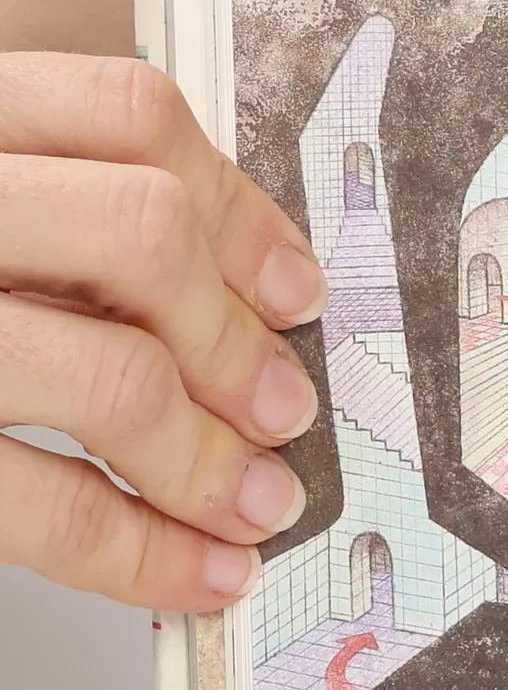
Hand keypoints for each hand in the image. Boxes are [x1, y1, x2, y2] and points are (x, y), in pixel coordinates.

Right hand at [0, 55, 326, 608]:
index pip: (125, 114)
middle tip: (281, 411)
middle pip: (141, 233)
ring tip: (253, 506)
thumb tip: (241, 294)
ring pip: (104, 373)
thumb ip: (43, 211)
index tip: (293, 289)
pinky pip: (31, 499)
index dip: (238, 208)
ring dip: (205, 460)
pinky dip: (136, 550)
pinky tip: (191, 574)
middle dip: (233, 341)